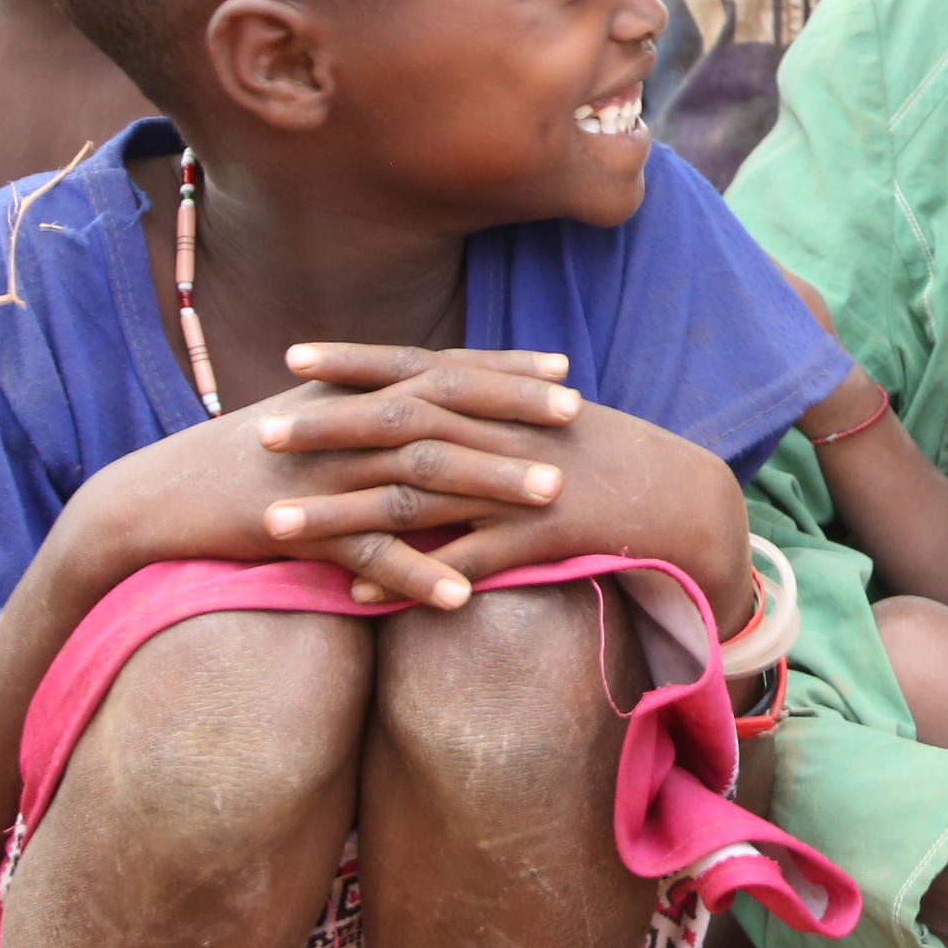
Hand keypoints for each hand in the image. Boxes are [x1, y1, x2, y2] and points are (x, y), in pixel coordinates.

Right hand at [52, 350, 586, 611]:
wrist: (150, 500)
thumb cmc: (244, 461)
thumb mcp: (310, 420)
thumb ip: (371, 404)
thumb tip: (437, 395)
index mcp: (346, 396)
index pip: (439, 372)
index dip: (503, 369)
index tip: (566, 368)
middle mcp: (339, 428)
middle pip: (440, 414)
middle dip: (512, 415)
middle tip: (579, 422)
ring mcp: (318, 478)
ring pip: (416, 477)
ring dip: (488, 487)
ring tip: (552, 500)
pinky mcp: (292, 530)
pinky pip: (363, 555)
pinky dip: (412, 574)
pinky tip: (461, 596)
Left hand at [265, 345, 747, 619]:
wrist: (687, 498)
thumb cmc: (618, 457)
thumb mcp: (555, 417)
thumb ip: (495, 405)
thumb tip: (439, 395)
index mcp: (508, 398)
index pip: (418, 367)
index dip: (355, 361)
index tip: (294, 356)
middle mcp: (506, 434)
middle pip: (401, 425)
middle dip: (327, 429)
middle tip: (260, 435)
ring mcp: (520, 485)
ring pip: (414, 495)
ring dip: (340, 512)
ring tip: (276, 528)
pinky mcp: (536, 536)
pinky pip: (459, 561)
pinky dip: (406, 577)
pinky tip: (352, 591)